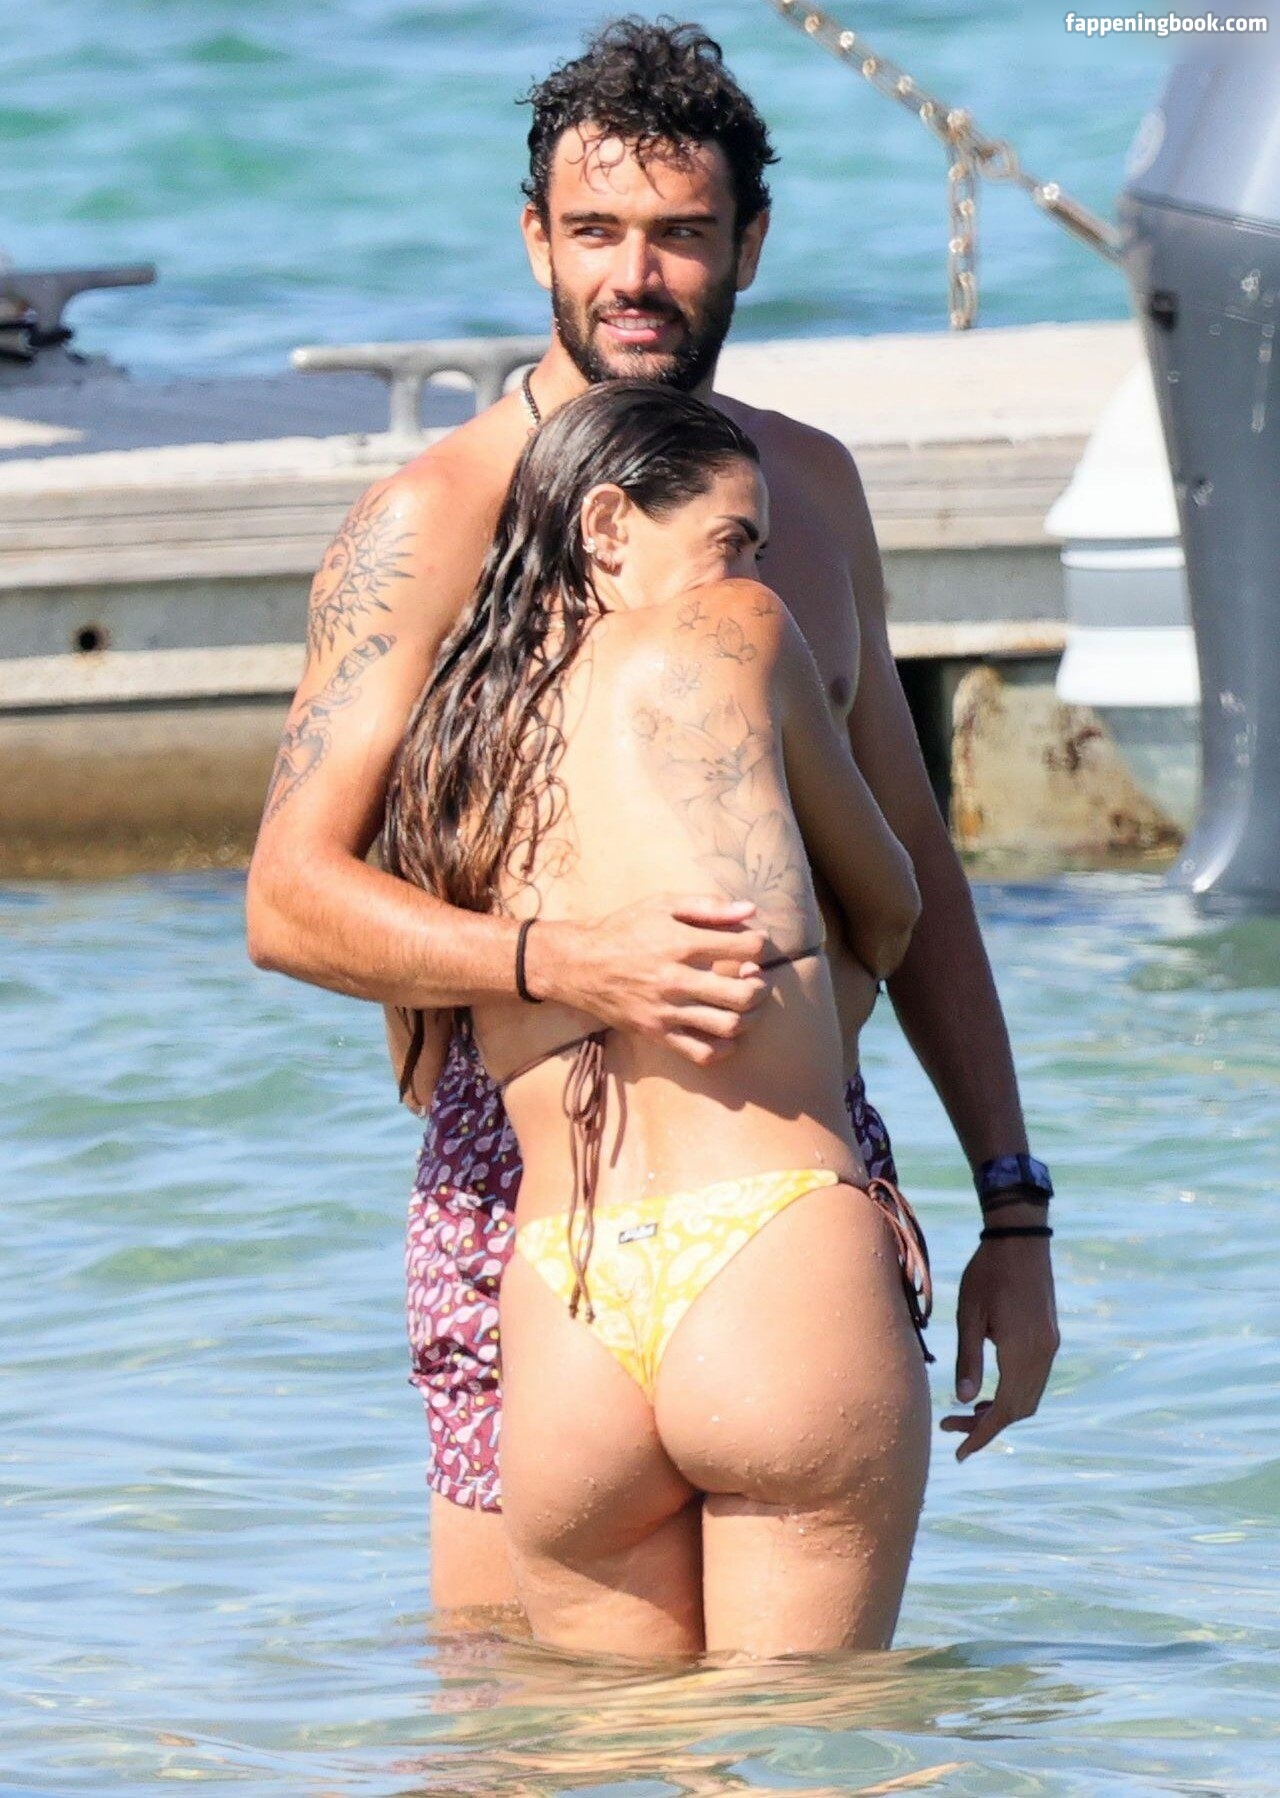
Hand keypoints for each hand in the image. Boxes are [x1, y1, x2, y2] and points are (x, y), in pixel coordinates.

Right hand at [535, 894, 770, 1065]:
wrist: (580, 964)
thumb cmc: (624, 929)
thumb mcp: (662, 905)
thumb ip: (708, 906)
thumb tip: (749, 910)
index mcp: (681, 943)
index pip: (745, 948)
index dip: (759, 944)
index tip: (754, 944)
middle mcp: (676, 980)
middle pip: (744, 994)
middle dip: (762, 986)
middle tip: (758, 979)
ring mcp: (667, 1011)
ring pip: (728, 1026)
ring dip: (750, 1017)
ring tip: (746, 1005)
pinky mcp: (657, 1033)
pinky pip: (701, 1053)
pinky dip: (724, 1048)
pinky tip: (726, 1033)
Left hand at [940, 1208, 1058, 1461]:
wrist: (1021, 1238)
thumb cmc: (987, 1272)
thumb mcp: (969, 1314)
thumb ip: (968, 1359)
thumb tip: (964, 1401)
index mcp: (1023, 1351)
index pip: (1006, 1409)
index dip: (982, 1434)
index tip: (960, 1453)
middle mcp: (1043, 1354)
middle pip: (1021, 1409)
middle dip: (988, 1425)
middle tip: (951, 1427)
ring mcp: (1050, 1346)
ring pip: (1029, 1396)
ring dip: (1002, 1409)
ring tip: (966, 1411)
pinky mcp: (1049, 1337)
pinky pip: (1034, 1379)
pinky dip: (1012, 1392)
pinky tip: (988, 1388)